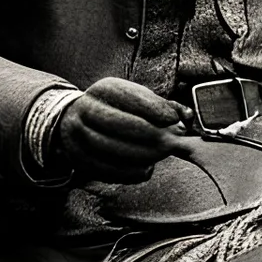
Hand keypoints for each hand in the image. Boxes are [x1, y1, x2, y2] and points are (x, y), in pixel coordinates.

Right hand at [52, 78, 193, 183]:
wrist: (75, 121)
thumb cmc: (118, 109)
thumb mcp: (136, 99)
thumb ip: (163, 106)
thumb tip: (186, 115)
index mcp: (104, 89)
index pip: (130, 97)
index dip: (155, 109)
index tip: (174, 120)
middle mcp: (86, 109)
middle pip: (120, 124)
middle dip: (150, 135)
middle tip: (171, 143)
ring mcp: (78, 135)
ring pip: (112, 149)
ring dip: (143, 155)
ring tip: (161, 154)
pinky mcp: (78, 159)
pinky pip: (107, 170)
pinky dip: (131, 172)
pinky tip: (146, 168)